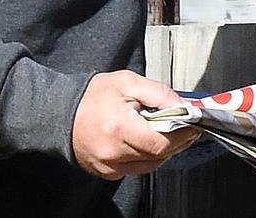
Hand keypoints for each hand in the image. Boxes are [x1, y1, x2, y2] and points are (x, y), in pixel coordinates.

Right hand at [72, 71, 199, 179]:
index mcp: (120, 128)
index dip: (183, 135)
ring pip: (151, 164)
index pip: (163, 142)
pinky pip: (137, 168)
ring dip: (162, 149)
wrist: (61, 112)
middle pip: (159, 155)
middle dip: (176, 140)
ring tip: (163, 130)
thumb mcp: (127, 82)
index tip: (194, 125)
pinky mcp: (108, 173)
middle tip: (184, 126)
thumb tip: (183, 105)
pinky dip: (146, 155)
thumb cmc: (92, 95)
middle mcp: (115, 152)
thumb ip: (158, 92)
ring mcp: (111, 166)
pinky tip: (144, 139)